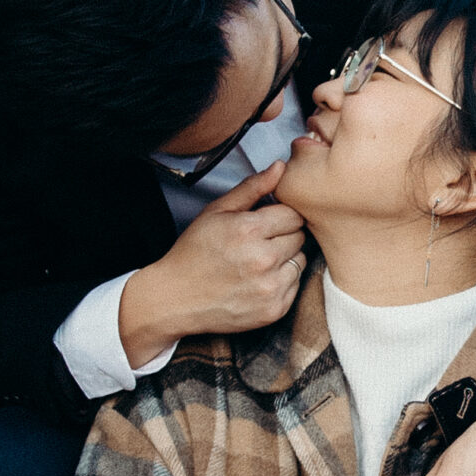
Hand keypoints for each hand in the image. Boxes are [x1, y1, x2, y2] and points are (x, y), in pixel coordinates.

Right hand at [120, 162, 305, 365]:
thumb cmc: (194, 252)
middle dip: (283, 236)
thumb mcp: (216, 212)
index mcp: (249, 230)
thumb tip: (281, 166)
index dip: (280, 217)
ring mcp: (270, 288)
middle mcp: (263, 260)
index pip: (293, 215)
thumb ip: (252, 188)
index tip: (266, 224)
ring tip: (258, 263)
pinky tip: (259, 280)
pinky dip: (282, 281)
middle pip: (299, 237)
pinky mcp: (274, 309)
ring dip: (286, 259)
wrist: (176, 298)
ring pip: (300, 261)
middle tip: (259, 244)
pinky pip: (295, 285)